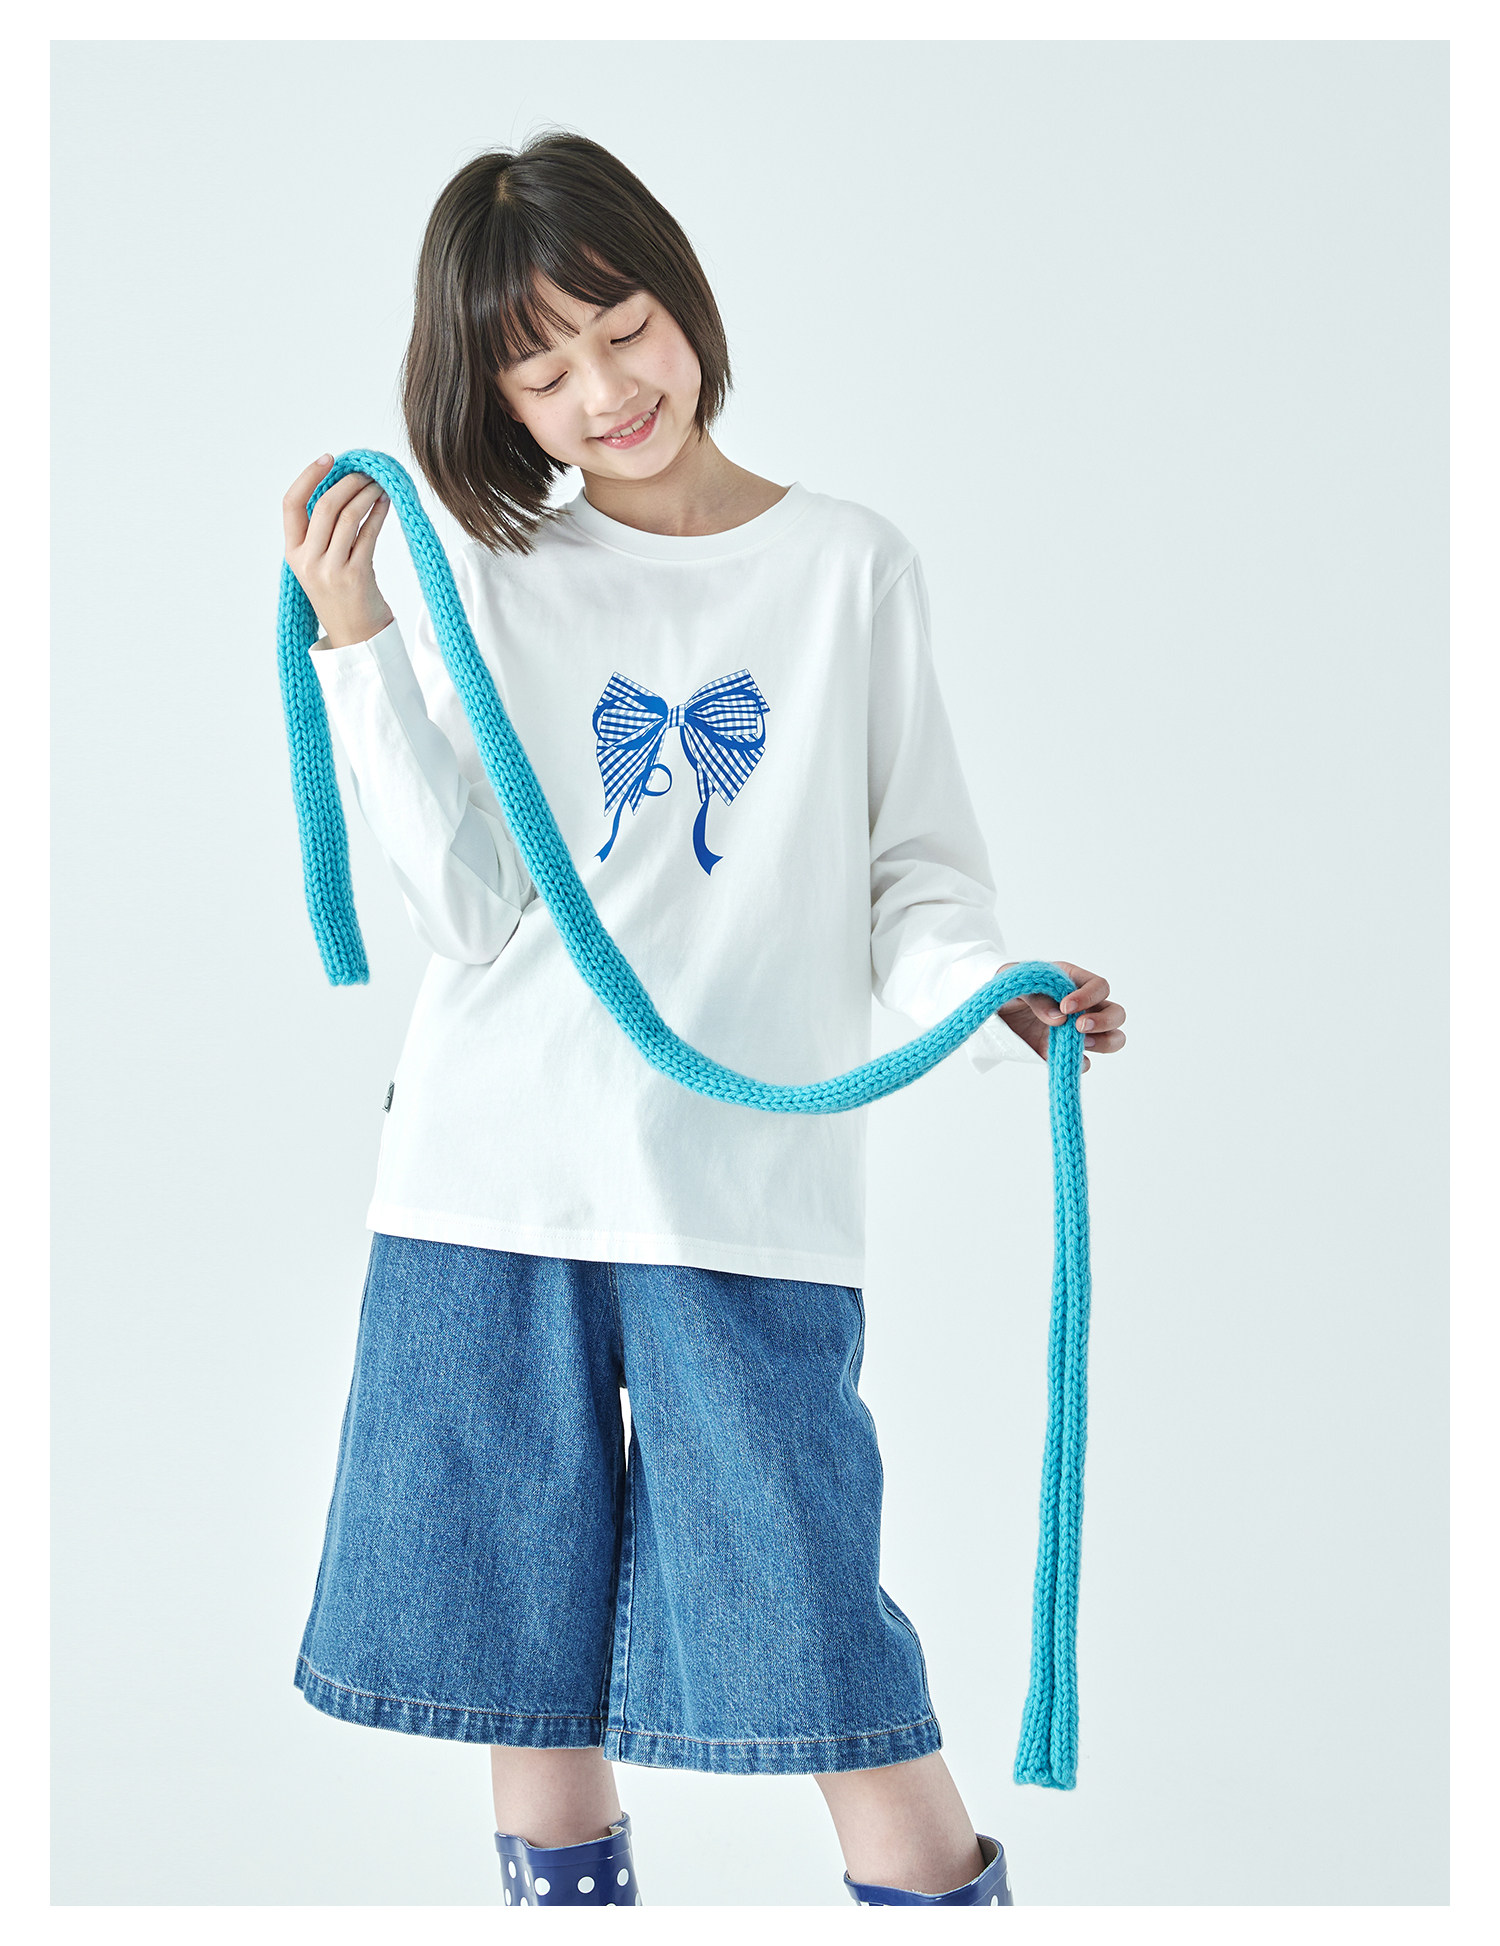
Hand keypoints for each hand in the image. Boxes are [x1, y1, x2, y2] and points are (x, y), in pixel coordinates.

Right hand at [283, 453, 395, 648]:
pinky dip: (379, 512)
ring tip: (379, 485)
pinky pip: (368, 533)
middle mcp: (307, 560)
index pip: (291, 504)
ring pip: (348, 516)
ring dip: (366, 494)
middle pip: (325, 506)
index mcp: (293, 553)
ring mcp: (330, 569)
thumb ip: (320, 532)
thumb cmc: (340, 596)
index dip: (308, 476)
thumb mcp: (317, 565)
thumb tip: (341, 486)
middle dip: (348, 482)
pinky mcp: (356, 575)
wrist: (355, 637)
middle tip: (366, 473)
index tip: (329, 459)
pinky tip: (387, 503)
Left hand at [994, 960, 1125, 1072]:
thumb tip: (1058, 1018)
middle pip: (1116, 1014)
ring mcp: (1078, 1031)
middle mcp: (1085, 1007)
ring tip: (1082, 1043)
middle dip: (1104, 1021)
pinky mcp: (1067, 1051)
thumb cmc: (1012, 986)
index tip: (1066, 1007)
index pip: (1099, 987)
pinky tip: (1069, 1060)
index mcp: (1075, 982)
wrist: (997, 1007)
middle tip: (1079, 1026)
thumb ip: (1038, 997)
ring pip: (1113, 1038)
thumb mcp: (1019, 984)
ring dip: (1105, 1042)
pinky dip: (1082, 1064)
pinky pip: (1085, 1062)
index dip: (1089, 996)